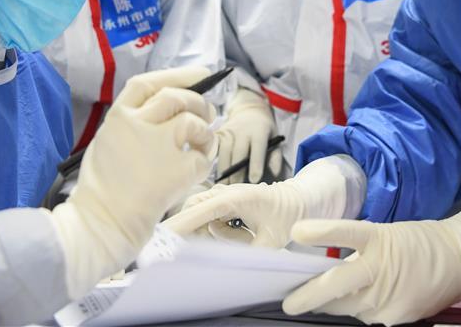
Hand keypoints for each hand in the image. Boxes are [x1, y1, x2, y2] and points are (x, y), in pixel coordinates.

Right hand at [51, 66, 216, 297]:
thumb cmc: (103, 190)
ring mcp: (159, 145)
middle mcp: (138, 124)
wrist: (101, 225)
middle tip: (208, 115)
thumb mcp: (108, 143)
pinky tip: (195, 171)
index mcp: (118, 117)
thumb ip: (135, 124)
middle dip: (199, 103)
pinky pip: (203, 157)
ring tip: (203, 145)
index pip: (149, 84)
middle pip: (177, 98)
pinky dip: (204, 162)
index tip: (200, 74)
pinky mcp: (178, 169)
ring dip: (205, 133)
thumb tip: (173, 112)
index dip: (178, 75)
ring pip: (194, 122)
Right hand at [164, 158, 350, 247]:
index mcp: (235, 198)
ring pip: (201, 219)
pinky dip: (221, 232)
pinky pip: (210, 221)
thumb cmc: (286, 215)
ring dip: (218, 234)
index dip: (182, 223)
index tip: (164, 235)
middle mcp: (224, 194)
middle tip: (223, 242)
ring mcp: (221, 197)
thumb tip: (230, 267)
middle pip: (195, 213)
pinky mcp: (221, 203)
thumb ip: (250, 253)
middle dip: (196, 231)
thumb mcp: (273, 239)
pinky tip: (245, 232)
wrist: (296, 200)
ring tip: (248, 235)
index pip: (201, 211)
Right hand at [215, 88, 281, 183]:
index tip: (254, 180)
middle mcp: (243, 130)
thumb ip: (275, 156)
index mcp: (259, 131)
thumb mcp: (275, 138)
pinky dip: (213, 162)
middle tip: (235, 189)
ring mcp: (228, 131)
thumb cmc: (264, 129)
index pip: (257, 149)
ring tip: (224, 187)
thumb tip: (274, 174)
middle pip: (238, 153)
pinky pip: (214, 149)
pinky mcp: (218, 133)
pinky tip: (212, 174)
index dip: (256, 164)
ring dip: (223, 171)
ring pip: (224, 153)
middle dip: (236, 173)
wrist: (249, 110)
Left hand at [283, 210, 460, 325]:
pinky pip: (365, 316)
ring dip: (330, 304)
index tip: (296, 231)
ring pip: (346, 306)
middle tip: (288, 302)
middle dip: (307, 297)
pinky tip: (361, 299)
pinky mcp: (396, 316)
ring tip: (319, 298)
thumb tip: (324, 269)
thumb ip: (356, 252)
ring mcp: (389, 297)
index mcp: (379, 239)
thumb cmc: (418, 243)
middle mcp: (382, 269)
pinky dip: (357, 308)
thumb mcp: (385, 235)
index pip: (346, 233)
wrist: (460, 261)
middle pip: (335, 286)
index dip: (321, 232)